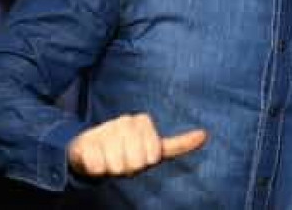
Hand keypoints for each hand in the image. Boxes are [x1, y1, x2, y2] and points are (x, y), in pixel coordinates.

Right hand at [68, 113, 207, 176]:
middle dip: (130, 167)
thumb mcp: (155, 149)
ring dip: (114, 169)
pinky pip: (98, 166)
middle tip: (124, 160)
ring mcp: (106, 128)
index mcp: (143, 121)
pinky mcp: (87, 141)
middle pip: (136, 161)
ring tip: (110, 159)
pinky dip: (98, 169)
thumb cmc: (128, 151)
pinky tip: (96, 159)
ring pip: (117, 164)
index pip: (153, 153)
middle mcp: (125, 121)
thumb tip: (204, 135)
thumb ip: (179, 144)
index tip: (141, 156)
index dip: (146, 162)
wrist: (91, 151)